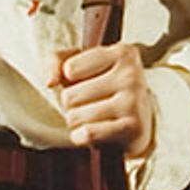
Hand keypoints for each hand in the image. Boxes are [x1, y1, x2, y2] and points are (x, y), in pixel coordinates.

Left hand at [53, 34, 158, 154]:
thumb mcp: (82, 65)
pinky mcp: (133, 128)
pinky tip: (96, 133)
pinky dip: (82, 137)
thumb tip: (50, 81)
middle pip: (69, 96)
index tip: (88, 82)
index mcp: (122, 52)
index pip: (69, 69)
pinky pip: (87, 133)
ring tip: (96, 118)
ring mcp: (134, 101)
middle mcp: (131, 74)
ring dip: (78, 122)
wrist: (139, 122)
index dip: (70, 81)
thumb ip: (56, 60)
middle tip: (92, 105)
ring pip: (75, 117)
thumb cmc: (105, 89)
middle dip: (73, 106)